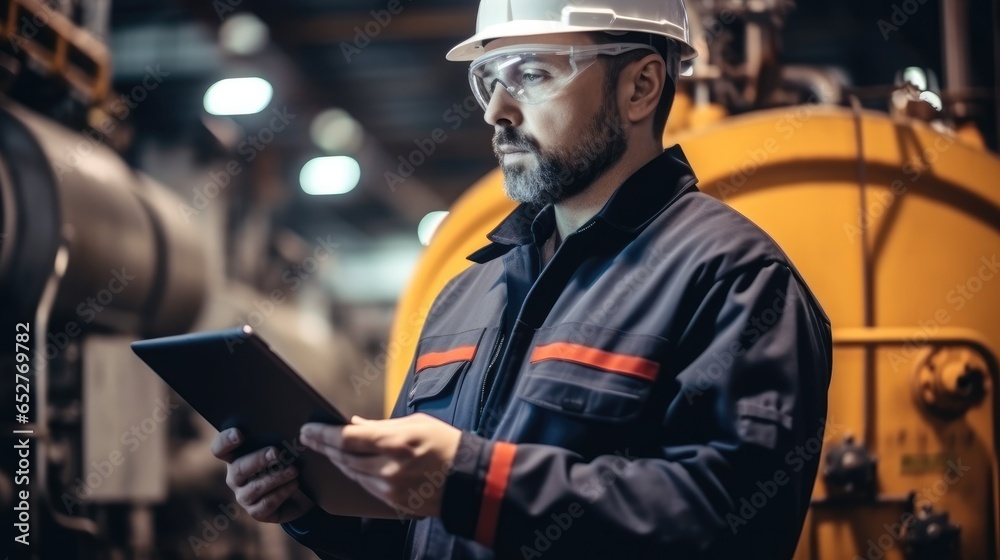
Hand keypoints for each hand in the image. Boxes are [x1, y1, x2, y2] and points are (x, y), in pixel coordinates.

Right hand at [211, 428, 314, 523]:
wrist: (301, 493)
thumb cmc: (287, 463)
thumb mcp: (282, 449)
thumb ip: (276, 439)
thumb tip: (284, 428)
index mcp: (235, 457)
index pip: (220, 449)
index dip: (226, 441)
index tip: (239, 434)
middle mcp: (235, 477)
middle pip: (239, 468)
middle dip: (259, 459)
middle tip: (277, 453)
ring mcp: (244, 496)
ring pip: (255, 487)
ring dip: (276, 477)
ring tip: (294, 470)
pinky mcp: (256, 512)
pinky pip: (267, 503)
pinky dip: (282, 493)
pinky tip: (294, 484)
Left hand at [300, 413, 462, 517]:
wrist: (467, 478)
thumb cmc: (445, 444)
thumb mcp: (415, 423)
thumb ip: (381, 425)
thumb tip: (354, 425)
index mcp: (394, 442)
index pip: (346, 438)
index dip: (322, 434)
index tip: (307, 429)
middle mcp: (388, 467)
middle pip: (343, 457)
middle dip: (323, 446)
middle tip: (308, 437)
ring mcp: (389, 488)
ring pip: (351, 473)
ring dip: (336, 460)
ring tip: (325, 449)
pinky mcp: (392, 501)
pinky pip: (364, 486)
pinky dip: (354, 473)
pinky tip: (348, 464)